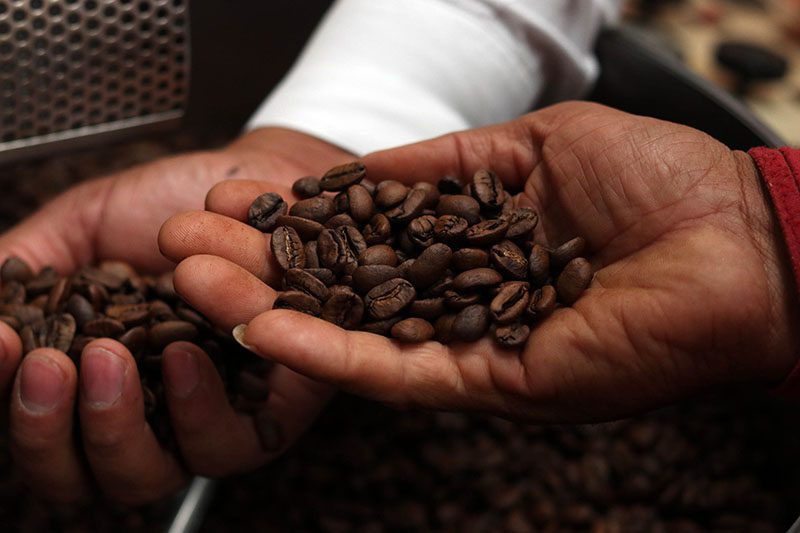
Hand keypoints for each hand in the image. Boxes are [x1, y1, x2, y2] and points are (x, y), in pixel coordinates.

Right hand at [0, 128, 344, 502]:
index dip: (14, 400)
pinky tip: (183, 357)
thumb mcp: (84, 226)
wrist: (261, 180)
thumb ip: (29, 265)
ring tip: (107, 355)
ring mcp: (203, 425)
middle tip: (48, 362)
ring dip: (115, 424)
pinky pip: (231, 444)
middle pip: (79, 474)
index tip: (3, 337)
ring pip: (147, 476)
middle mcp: (144, 416)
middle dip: (51, 427)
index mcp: (90, 381)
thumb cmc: (172, 206)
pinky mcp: (269, 417)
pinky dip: (200, 410)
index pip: (38, 423)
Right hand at [175, 102, 799, 422]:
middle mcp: (455, 297)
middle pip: (339, 289)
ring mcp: (467, 344)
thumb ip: (442, 164)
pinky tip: (263, 329)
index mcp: (464, 240)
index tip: (227, 195)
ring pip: (351, 335)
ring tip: (196, 284)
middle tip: (180, 245)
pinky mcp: (488, 380)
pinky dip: (326, 353)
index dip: (291, 218)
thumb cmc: (655, 179)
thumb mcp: (530, 146)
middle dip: (257, 267)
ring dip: (269, 312)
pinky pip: (394, 370)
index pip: (358, 232)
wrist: (736, 239)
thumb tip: (365, 168)